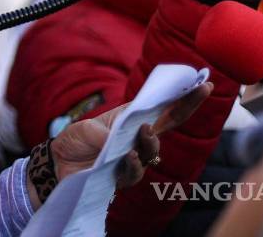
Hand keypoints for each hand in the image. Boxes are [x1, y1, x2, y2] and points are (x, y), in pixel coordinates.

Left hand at [28, 82, 212, 207]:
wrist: (59, 162)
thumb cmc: (77, 139)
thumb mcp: (87, 127)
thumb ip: (103, 134)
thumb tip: (120, 147)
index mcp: (133, 120)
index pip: (166, 109)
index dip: (186, 99)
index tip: (204, 84)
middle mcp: (137, 139)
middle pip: (169, 127)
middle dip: (184, 110)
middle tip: (187, 98)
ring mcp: (132, 158)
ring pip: (152, 152)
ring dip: (150, 142)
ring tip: (144, 132)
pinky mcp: (121, 177)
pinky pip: (134, 173)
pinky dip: (132, 164)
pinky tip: (127, 157)